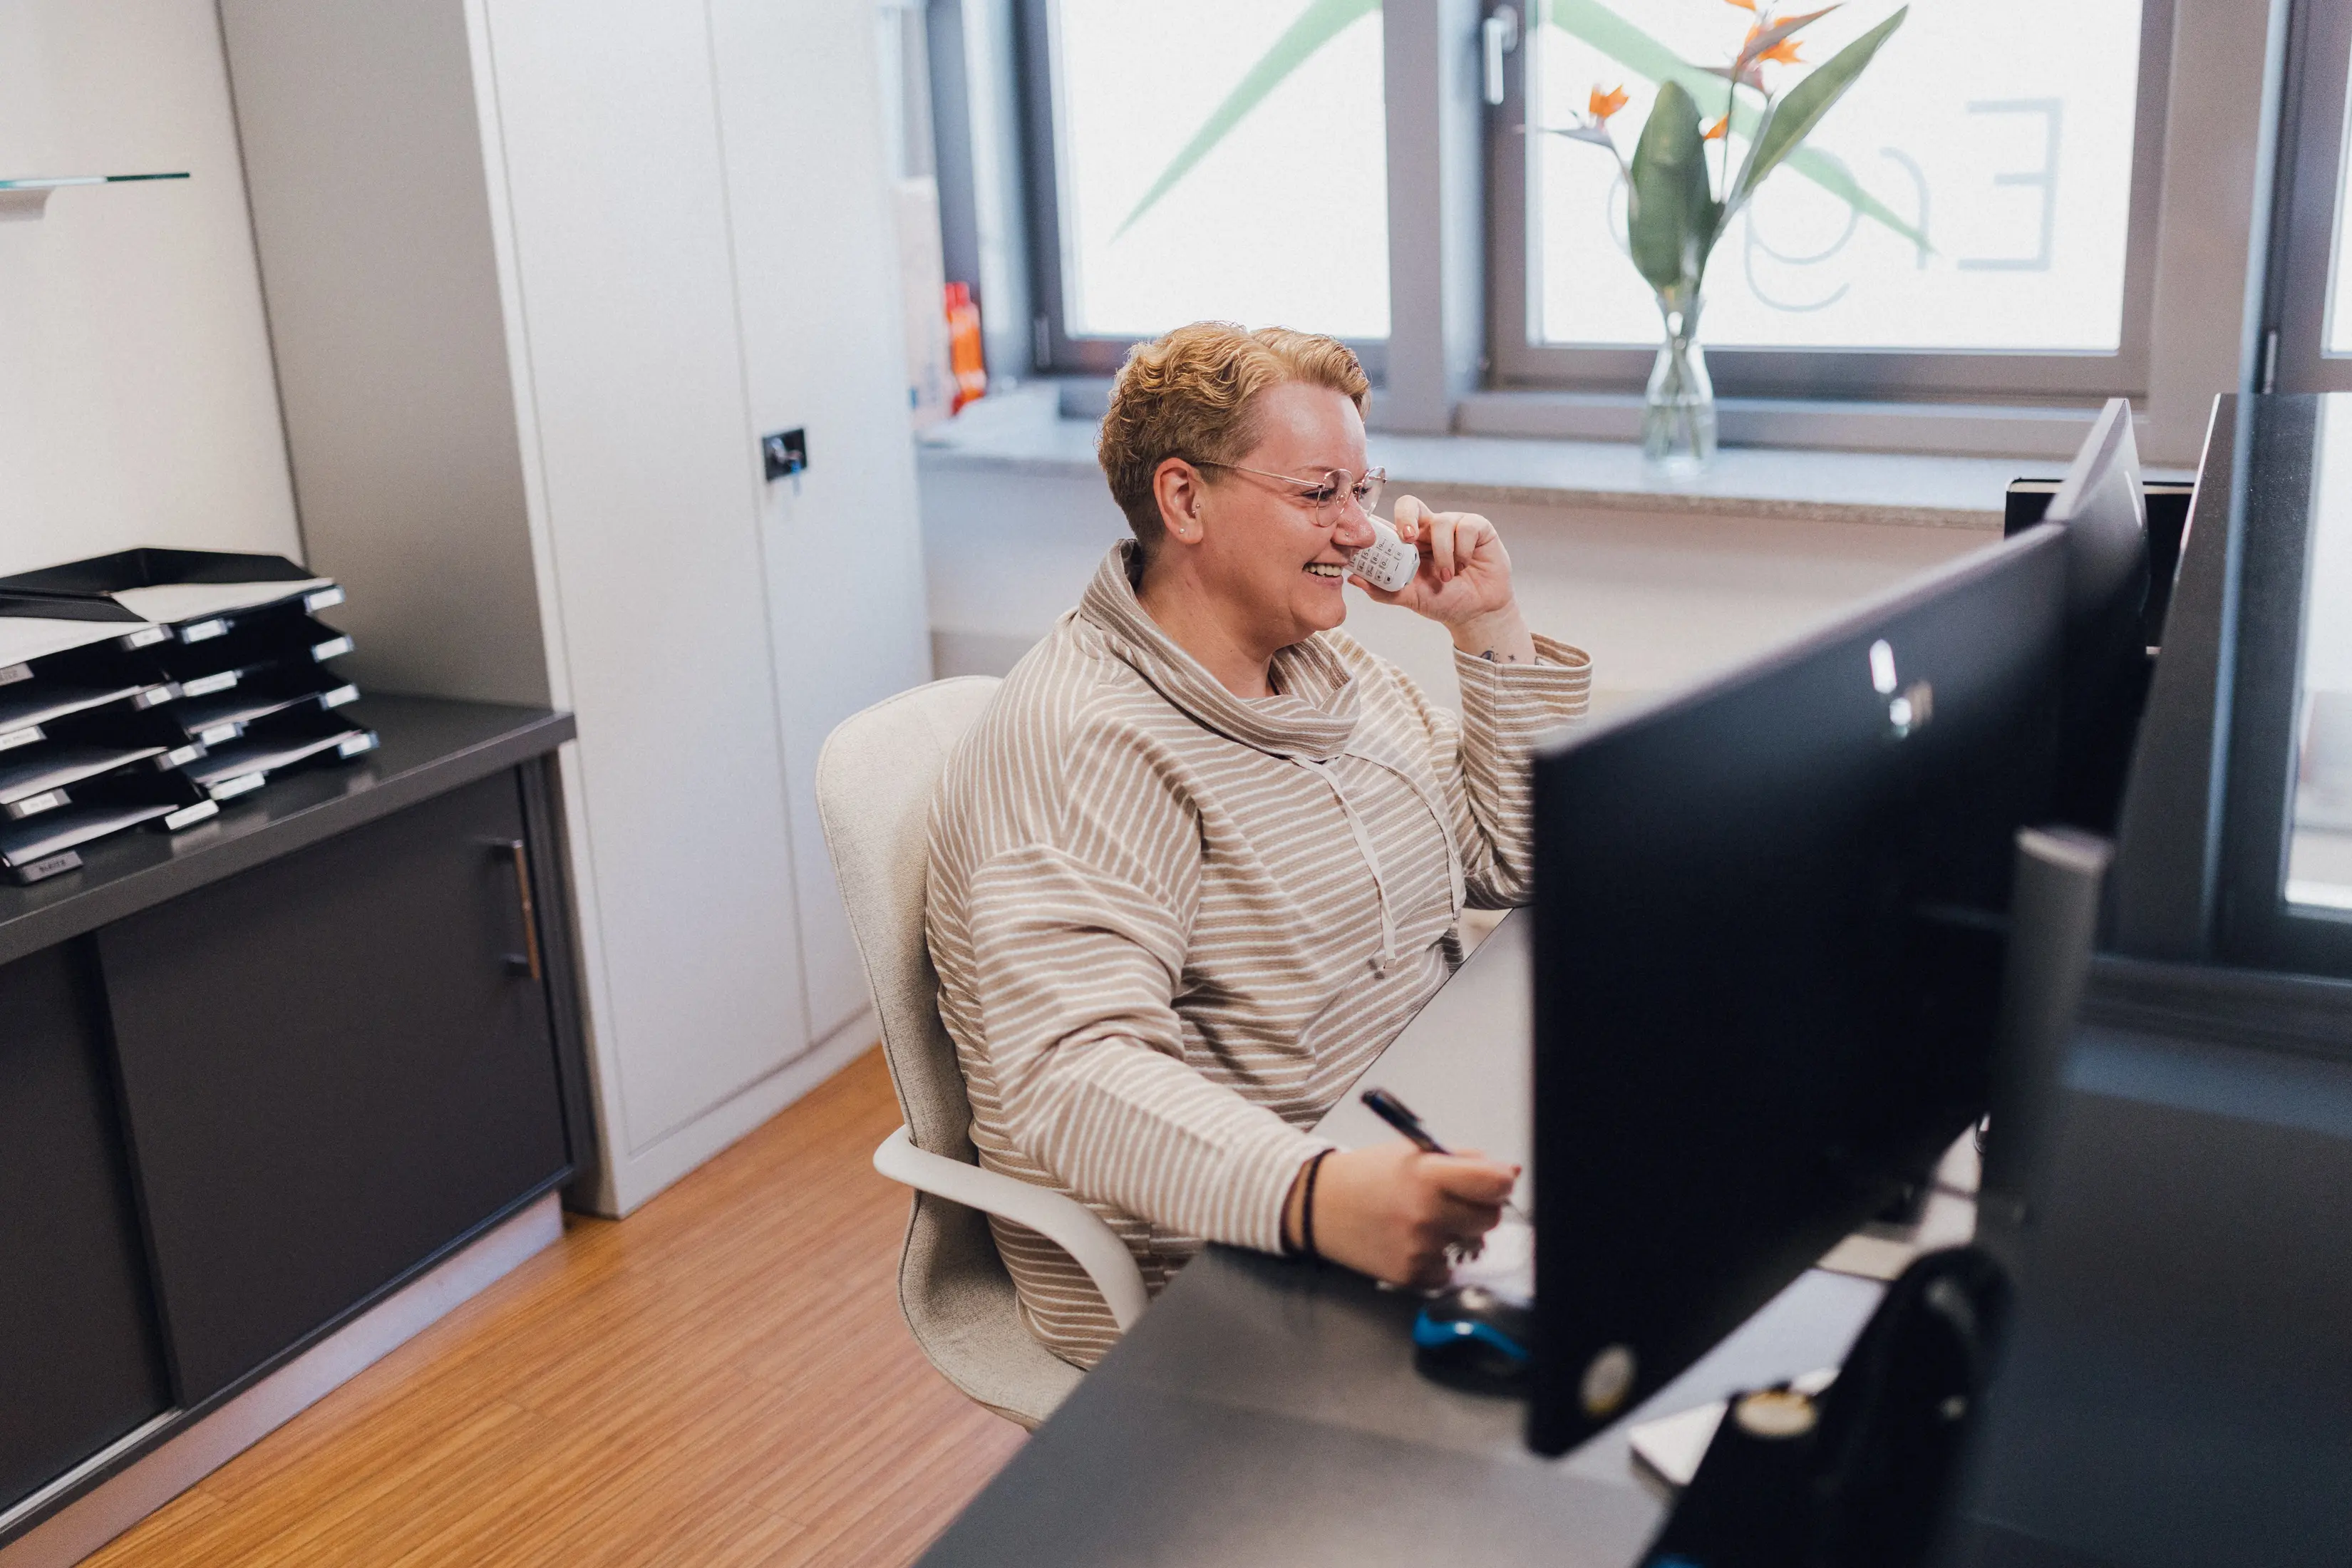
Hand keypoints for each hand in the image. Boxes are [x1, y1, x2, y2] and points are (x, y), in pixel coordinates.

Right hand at [1285, 1140, 1520, 1288]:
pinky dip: (1436, 1259)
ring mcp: (1419, 1248)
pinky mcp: (1410, 1275)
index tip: (1494, 1183)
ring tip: (1422, 1220)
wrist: (1319, 1205)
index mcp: (1430, 1175)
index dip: (1500, 1183)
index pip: (1496, 1184)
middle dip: (1477, 1208)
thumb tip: (1509, 1174)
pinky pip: (1447, 1271)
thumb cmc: (1370, 1175)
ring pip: (1470, 1246)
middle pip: (1490, 1218)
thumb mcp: (1414, 1153)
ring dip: (1456, 1235)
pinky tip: (1410, 1242)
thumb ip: (1463, 1160)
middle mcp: (1427, 1213)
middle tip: (1450, 1200)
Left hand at [1352, 496, 1535, 663]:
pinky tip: (1464, 565)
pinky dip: (1463, 549)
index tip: (1376, 541)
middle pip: (1410, 504)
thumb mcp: (1410, 598)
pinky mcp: (1478, 527)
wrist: (1477, 612)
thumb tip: (1353, 579)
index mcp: (1409, 541)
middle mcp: (1429, 528)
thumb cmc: (1442, 600)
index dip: (1382, 524)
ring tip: (1447, 576)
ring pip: (1442, 522)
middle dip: (1406, 517)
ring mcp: (1454, 525)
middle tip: (1407, 538)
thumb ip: (1384, 590)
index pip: (1390, 521)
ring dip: (1443, 553)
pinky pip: (1467, 526)